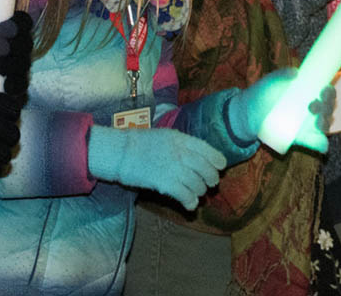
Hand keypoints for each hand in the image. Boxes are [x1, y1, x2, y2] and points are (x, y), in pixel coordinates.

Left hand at [0, 10, 33, 99]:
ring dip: (12, 64)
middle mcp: (23, 45)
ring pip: (24, 63)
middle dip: (12, 45)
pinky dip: (15, 84)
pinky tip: (6, 85)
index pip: (23, 21)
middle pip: (26, 43)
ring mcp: (22, 64)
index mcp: (16, 27)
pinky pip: (22, 84)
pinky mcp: (19, 83)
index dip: (15, 24)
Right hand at [87, 125, 224, 210]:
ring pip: (198, 184)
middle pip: (206, 169)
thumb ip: (182, 145)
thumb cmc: (139, 144)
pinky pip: (186, 196)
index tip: (220, 166)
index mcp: (181, 139)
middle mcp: (181, 153)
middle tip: (210, 184)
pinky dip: (191, 202)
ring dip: (200, 191)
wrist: (120, 152)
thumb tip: (197, 155)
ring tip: (197, 193)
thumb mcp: (164, 136)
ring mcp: (174, 168)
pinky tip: (190, 204)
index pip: (208, 150)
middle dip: (211, 179)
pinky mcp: (165, 184)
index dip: (217, 160)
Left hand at [228, 69, 334, 152]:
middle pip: (328, 108)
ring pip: (325, 125)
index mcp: (309, 92)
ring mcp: (309, 124)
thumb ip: (281, 75)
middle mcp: (313, 108)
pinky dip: (321, 144)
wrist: (248, 114)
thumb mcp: (270, 82)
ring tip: (315, 121)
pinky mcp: (303, 138)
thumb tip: (295, 72)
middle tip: (313, 105)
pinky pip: (318, 143)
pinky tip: (320, 144)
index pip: (326, 92)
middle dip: (326, 106)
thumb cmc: (263, 94)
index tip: (324, 89)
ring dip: (324, 123)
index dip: (329, 91)